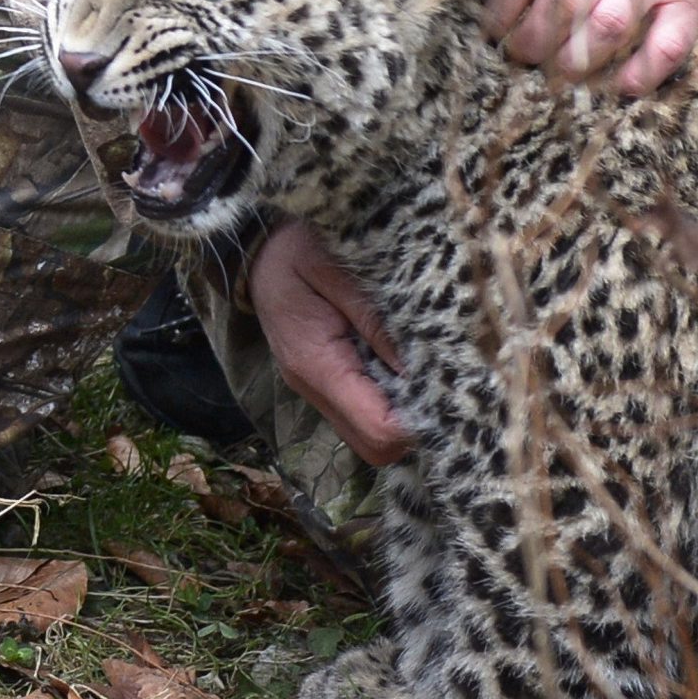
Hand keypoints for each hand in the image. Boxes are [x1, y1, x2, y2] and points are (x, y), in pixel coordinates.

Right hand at [249, 220, 411, 466]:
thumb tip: (414, 368)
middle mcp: (315, 389)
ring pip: (369, 438)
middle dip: (413, 428)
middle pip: (376, 449)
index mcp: (318, 365)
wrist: (255, 250)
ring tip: (418, 374)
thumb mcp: (337, 272)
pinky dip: (386, 403)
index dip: (416, 422)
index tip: (442, 392)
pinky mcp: (322, 383)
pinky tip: (398, 368)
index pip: (377, 429)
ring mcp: (316, 391)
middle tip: (435, 386)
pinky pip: (361, 414)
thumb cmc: (296, 251)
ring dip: (400, 417)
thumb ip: (374, 320)